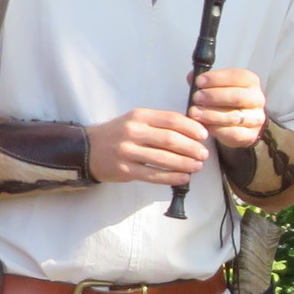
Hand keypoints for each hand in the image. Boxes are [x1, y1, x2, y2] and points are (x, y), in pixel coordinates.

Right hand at [88, 108, 209, 183]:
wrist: (89, 149)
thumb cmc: (120, 134)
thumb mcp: (136, 120)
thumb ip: (160, 124)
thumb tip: (192, 130)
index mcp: (139, 116)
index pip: (171, 120)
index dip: (191, 128)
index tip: (204, 136)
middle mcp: (133, 131)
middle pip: (169, 140)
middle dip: (191, 148)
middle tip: (204, 154)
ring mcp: (127, 151)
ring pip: (163, 159)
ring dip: (184, 164)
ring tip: (198, 166)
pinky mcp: (125, 169)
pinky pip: (153, 175)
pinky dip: (171, 177)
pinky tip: (183, 178)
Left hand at [191, 66, 269, 147]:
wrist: (240, 123)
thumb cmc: (227, 100)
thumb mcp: (219, 86)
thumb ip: (206, 81)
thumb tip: (192, 77)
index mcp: (251, 81)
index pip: (236, 77)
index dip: (216, 78)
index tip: (199, 82)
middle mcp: (257, 98)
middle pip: (237, 96)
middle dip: (213, 96)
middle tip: (196, 98)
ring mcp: (255, 118)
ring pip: (234, 117)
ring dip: (211, 114)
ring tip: (195, 112)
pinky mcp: (250, 134)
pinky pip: (233, 133)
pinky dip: (216, 129)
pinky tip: (204, 125)